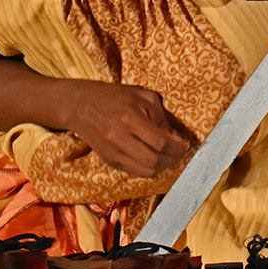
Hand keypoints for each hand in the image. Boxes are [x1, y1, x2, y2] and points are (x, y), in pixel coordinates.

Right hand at [63, 81, 191, 177]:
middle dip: (173, 159)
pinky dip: (149, 169)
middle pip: (154, 160)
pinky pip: (135, 172)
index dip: (177, 147)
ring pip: (145, 171)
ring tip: (169, 157)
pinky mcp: (109, 160)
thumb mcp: (142, 96)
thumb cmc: (115, 97)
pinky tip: (155, 159)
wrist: (81, 106)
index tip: (186, 145)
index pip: (160, 142)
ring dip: (162, 167)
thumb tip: (176, 139)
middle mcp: (119, 138)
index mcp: (129, 118)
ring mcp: (113, 152)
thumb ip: (161, 117)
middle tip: (180, 153)